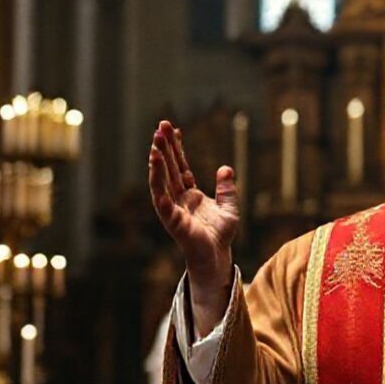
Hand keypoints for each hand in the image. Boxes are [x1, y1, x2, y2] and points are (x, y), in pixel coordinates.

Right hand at [148, 121, 238, 335]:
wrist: (217, 256)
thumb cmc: (221, 235)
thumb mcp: (230, 207)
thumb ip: (227, 188)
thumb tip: (225, 168)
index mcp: (190, 194)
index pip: (180, 166)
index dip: (176, 148)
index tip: (173, 129)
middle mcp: (178, 198)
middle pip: (169, 168)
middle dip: (164, 147)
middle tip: (159, 126)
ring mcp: (173, 208)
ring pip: (161, 181)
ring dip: (157, 163)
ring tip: (154, 145)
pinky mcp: (172, 220)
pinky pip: (162, 201)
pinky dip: (158, 185)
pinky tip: (154, 170)